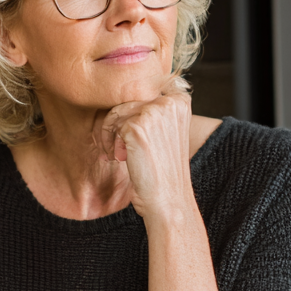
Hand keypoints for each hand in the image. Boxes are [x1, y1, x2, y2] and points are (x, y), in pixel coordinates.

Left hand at [96, 81, 193, 222]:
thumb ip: (154, 111)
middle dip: (117, 123)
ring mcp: (154, 112)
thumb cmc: (164, 171)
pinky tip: (119, 158)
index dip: (131, 111)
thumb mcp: (166, 134)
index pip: (143, 90)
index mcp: (180, 101)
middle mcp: (170, 102)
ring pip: (117, 111)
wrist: (168, 200)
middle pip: (127, 99)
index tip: (130, 133)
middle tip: (116, 148)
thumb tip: (124, 97)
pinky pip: (112, 125)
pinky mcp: (137, 126)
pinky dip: (110, 143)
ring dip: (110, 133)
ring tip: (116, 154)